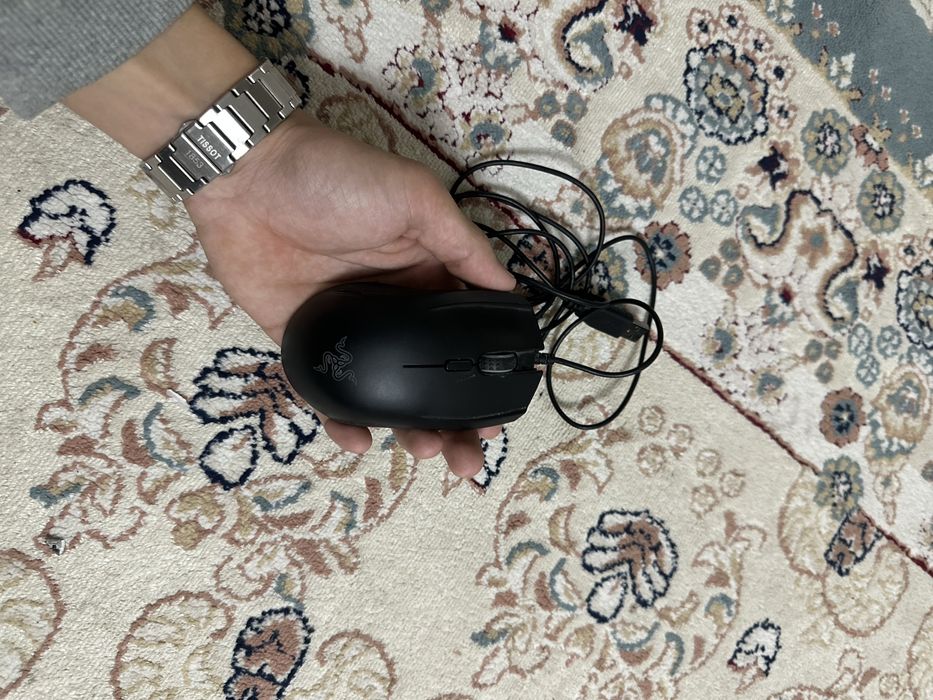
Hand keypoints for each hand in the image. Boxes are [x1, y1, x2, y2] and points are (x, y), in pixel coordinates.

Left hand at [184, 111, 514, 476]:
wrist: (248, 175)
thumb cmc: (341, 179)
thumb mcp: (416, 198)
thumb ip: (462, 245)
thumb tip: (512, 291)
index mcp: (425, 278)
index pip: (464, 338)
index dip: (484, 377)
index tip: (498, 414)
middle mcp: (391, 311)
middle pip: (428, 377)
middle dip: (452, 422)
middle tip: (467, 457)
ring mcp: (346, 332)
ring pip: (383, 394)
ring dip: (408, 430)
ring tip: (424, 453)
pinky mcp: (300, 343)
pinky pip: (325, 392)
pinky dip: (342, 421)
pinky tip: (358, 440)